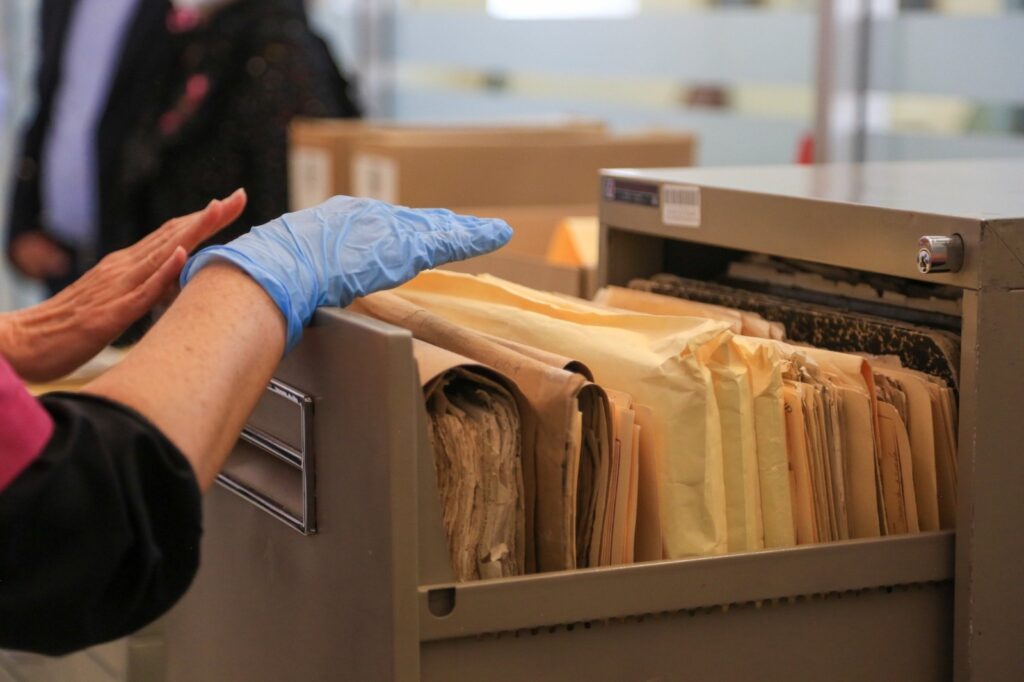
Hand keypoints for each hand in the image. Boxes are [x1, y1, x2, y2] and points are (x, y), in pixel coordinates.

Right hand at [0, 190, 246, 381]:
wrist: (24, 342)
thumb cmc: (68, 328)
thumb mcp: (117, 304)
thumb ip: (146, 291)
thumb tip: (176, 285)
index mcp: (126, 266)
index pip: (173, 236)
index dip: (204, 220)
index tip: (232, 203)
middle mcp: (124, 268)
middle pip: (174, 235)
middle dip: (210, 217)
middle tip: (240, 197)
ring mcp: (117, 287)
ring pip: (163, 253)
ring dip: (194, 231)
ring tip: (221, 210)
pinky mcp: (110, 314)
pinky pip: (142, 290)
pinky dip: (164, 270)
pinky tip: (183, 254)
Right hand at [180, 196, 511, 350]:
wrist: (272, 273)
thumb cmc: (266, 282)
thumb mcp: (284, 278)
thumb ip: (294, 286)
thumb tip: (275, 308)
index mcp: (335, 222)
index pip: (379, 227)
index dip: (403, 232)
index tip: (418, 235)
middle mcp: (363, 217)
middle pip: (412, 223)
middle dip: (440, 227)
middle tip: (469, 230)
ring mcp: (383, 229)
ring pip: (435, 229)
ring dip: (466, 232)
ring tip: (494, 232)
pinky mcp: (403, 244)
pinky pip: (447, 239)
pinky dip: (474, 237)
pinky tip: (497, 234)